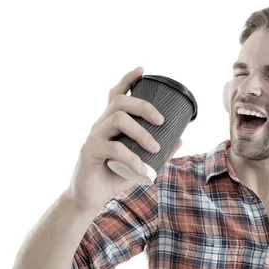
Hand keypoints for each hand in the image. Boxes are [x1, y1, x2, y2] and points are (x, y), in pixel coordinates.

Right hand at [65, 66, 181, 211]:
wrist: (90, 199)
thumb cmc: (113, 178)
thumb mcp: (139, 164)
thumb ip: (157, 153)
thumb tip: (180, 139)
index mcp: (110, 124)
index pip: (115, 95)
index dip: (127, 80)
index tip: (142, 69)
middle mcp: (100, 126)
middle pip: (119, 102)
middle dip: (143, 106)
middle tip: (161, 120)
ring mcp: (93, 137)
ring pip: (117, 120)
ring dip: (141, 132)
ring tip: (155, 147)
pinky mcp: (89, 152)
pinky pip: (114, 148)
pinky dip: (132, 159)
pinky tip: (143, 170)